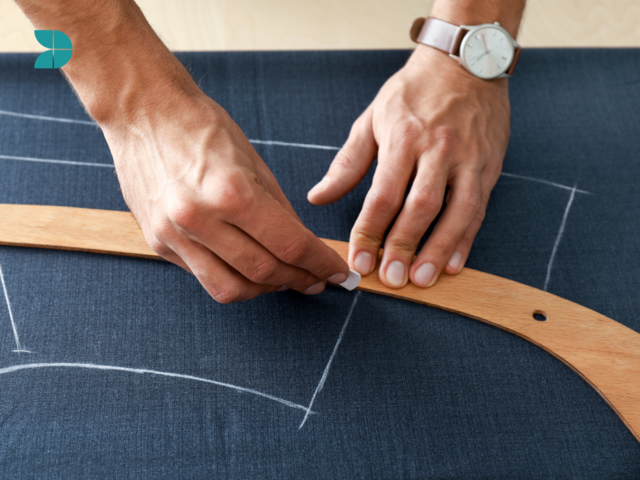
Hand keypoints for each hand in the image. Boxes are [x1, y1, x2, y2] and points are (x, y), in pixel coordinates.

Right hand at [103, 89, 349, 302]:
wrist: (142, 111)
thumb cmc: (201, 126)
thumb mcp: (254, 161)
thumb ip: (280, 209)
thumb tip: (303, 246)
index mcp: (232, 192)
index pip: (290, 245)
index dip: (321, 264)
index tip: (337, 274)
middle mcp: (199, 219)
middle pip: (264, 272)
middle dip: (299, 280)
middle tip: (316, 280)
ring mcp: (174, 235)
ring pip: (230, 289)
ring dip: (264, 290)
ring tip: (283, 280)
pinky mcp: (157, 243)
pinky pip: (203, 276)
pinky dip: (231, 278)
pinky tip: (247, 268)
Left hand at [308, 45, 509, 287]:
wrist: (466, 61)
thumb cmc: (413, 93)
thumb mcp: (372, 119)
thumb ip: (347, 162)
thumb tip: (318, 197)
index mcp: (403, 138)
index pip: (383, 195)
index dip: (369, 232)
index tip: (359, 261)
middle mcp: (438, 150)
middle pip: (420, 207)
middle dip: (404, 247)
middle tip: (391, 279)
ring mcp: (468, 159)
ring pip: (457, 212)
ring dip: (439, 250)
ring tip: (423, 280)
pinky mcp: (489, 167)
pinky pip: (479, 209)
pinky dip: (466, 239)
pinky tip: (453, 264)